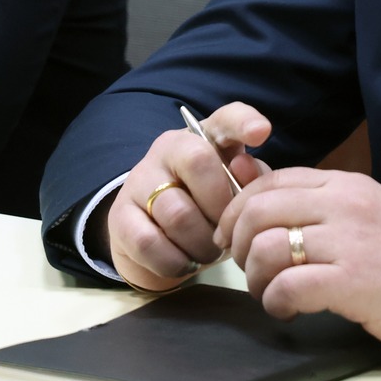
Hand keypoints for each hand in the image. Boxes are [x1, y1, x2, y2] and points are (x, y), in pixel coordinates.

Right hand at [106, 102, 272, 290]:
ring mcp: (139, 180)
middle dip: (220, 206)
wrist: (154, 239)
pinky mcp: (119, 216)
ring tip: (207, 252)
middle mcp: (167, 150)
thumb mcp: (232, 195)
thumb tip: (246, 169)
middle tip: (225, 233)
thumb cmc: (205, 210)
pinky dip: (175, 262)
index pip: (225, 118)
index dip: (243, 122)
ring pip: (177, 212)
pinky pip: (150, 243)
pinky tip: (183, 262)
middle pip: (198, 162)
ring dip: (201, 244)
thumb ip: (251, 181)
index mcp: (204, 139)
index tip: (261, 133)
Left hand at [216, 168, 380, 358]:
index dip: (240, 208)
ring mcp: (349, 241)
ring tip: (270, 294)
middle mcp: (344, 204)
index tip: (233, 235)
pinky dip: (277, 302)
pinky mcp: (354, 281)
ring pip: (269, 247)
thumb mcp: (369, 213)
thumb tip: (271, 204)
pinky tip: (288, 311)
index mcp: (346, 184)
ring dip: (256, 277)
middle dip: (240, 243)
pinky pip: (290, 285)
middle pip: (259, 210)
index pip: (271, 181)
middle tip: (246, 268)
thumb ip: (325, 206)